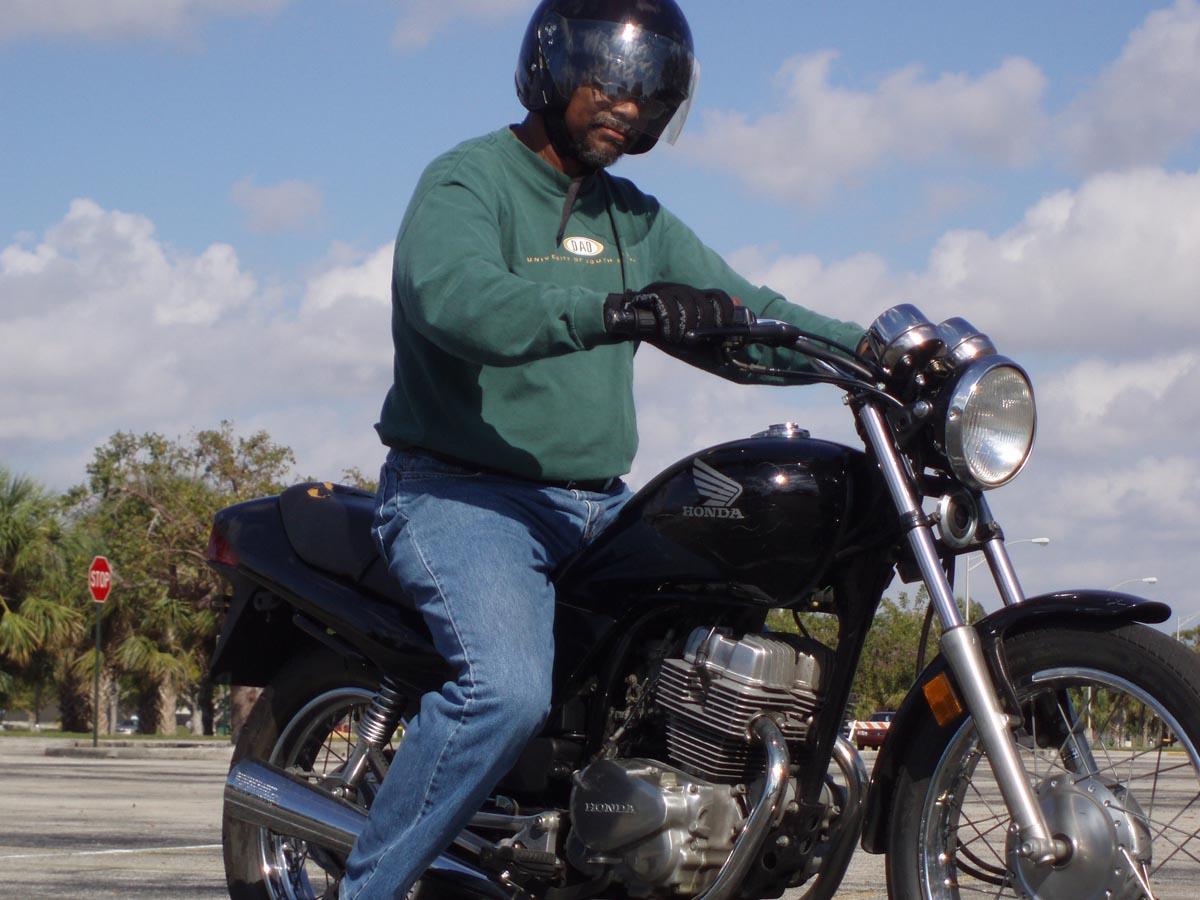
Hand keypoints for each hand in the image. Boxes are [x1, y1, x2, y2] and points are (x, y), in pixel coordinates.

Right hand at [604, 283, 736, 343]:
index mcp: (692, 296)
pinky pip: (668, 306)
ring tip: (681, 339)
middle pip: (704, 302)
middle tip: (697, 338)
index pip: (718, 296)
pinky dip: (672, 325)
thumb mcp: (686, 332)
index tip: (726, 326)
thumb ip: (709, 326)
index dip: (726, 310)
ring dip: (687, 326)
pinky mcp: (652, 294)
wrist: (627, 324)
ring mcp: (667, 290)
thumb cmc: (658, 330)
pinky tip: (670, 336)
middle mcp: (682, 289)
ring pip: (688, 304)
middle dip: (705, 323)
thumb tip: (738, 307)